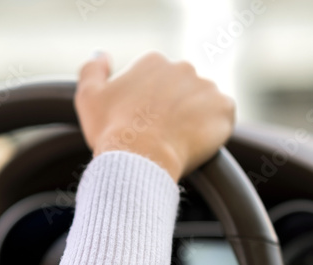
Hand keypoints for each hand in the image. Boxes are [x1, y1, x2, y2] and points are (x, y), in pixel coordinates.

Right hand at [74, 51, 234, 181]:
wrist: (138, 159)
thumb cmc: (111, 131)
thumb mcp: (88, 97)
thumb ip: (93, 69)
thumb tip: (102, 56)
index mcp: (153, 62)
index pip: (156, 80)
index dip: (149, 104)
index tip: (143, 122)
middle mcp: (183, 68)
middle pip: (181, 89)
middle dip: (173, 108)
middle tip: (160, 134)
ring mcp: (207, 87)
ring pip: (202, 103)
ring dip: (194, 117)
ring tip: (177, 141)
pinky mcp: (224, 109)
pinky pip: (222, 117)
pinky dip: (213, 129)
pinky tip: (194, 142)